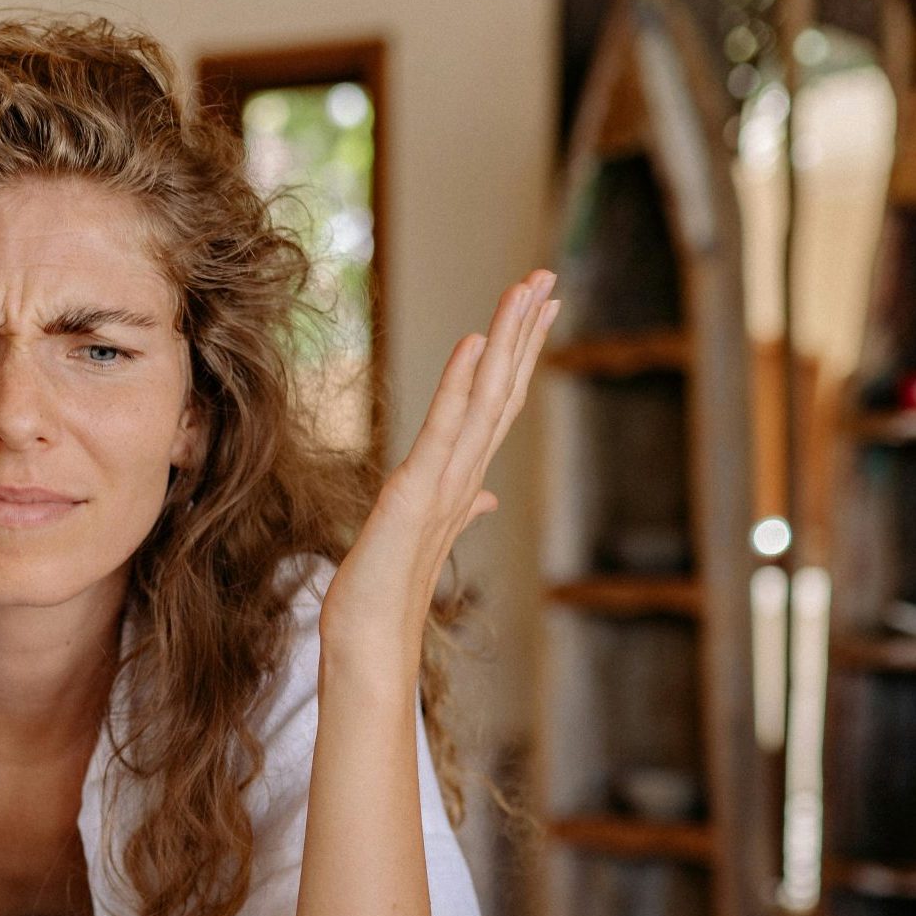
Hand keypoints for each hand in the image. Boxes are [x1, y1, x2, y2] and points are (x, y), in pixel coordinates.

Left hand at [318, 268, 558, 676]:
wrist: (369, 639)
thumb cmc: (386, 592)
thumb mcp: (420, 536)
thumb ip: (458, 508)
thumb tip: (485, 499)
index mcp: (462, 480)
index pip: (496, 406)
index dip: (519, 355)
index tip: (537, 309)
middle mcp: (463, 477)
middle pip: (502, 391)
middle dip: (524, 332)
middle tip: (546, 277)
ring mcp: (445, 484)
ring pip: (486, 399)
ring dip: (507, 341)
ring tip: (526, 289)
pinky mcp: (417, 492)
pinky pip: (444, 428)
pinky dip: (460, 384)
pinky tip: (475, 342)